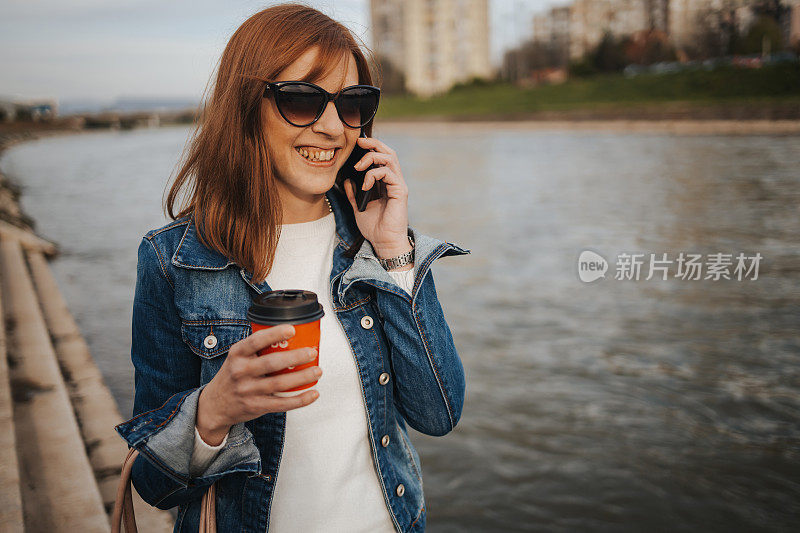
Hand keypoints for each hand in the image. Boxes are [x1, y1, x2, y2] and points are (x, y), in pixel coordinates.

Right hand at [196, 325, 320, 444]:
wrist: (215, 405)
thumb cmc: (232, 376)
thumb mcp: (236, 358)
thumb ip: (256, 348)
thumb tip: (289, 336)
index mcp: (237, 354)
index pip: (255, 341)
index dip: (274, 334)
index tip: (292, 329)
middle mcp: (241, 372)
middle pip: (271, 363)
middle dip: (295, 357)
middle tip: (311, 352)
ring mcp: (248, 390)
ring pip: (279, 383)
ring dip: (302, 377)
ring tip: (317, 371)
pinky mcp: (256, 406)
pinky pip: (282, 403)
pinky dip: (300, 399)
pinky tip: (313, 393)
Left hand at [343, 136, 411, 258]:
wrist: (383, 242)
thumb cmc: (374, 228)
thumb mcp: (358, 208)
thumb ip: (353, 194)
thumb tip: (346, 180)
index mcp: (385, 183)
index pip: (381, 158)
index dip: (371, 148)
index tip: (356, 145)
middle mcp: (394, 181)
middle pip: (388, 152)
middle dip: (374, 144)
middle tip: (359, 143)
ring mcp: (398, 185)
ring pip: (390, 158)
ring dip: (371, 158)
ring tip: (358, 167)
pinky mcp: (400, 191)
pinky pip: (388, 173)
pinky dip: (373, 174)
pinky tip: (365, 185)